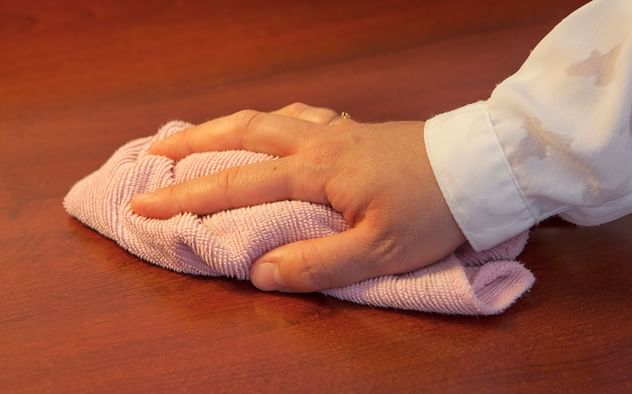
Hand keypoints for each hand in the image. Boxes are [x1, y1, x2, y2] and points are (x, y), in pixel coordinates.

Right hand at [131, 103, 465, 291]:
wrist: (478, 169)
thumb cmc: (432, 210)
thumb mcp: (379, 252)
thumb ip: (317, 265)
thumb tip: (261, 274)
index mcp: (317, 171)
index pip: (238, 184)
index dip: (188, 197)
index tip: (145, 204)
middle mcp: (318, 141)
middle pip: (242, 132)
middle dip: (193, 143)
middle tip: (154, 152)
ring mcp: (337, 129)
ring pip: (268, 117)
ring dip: (225, 125)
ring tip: (197, 135)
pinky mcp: (355, 129)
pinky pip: (300, 115)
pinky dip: (271, 119)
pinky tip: (270, 127)